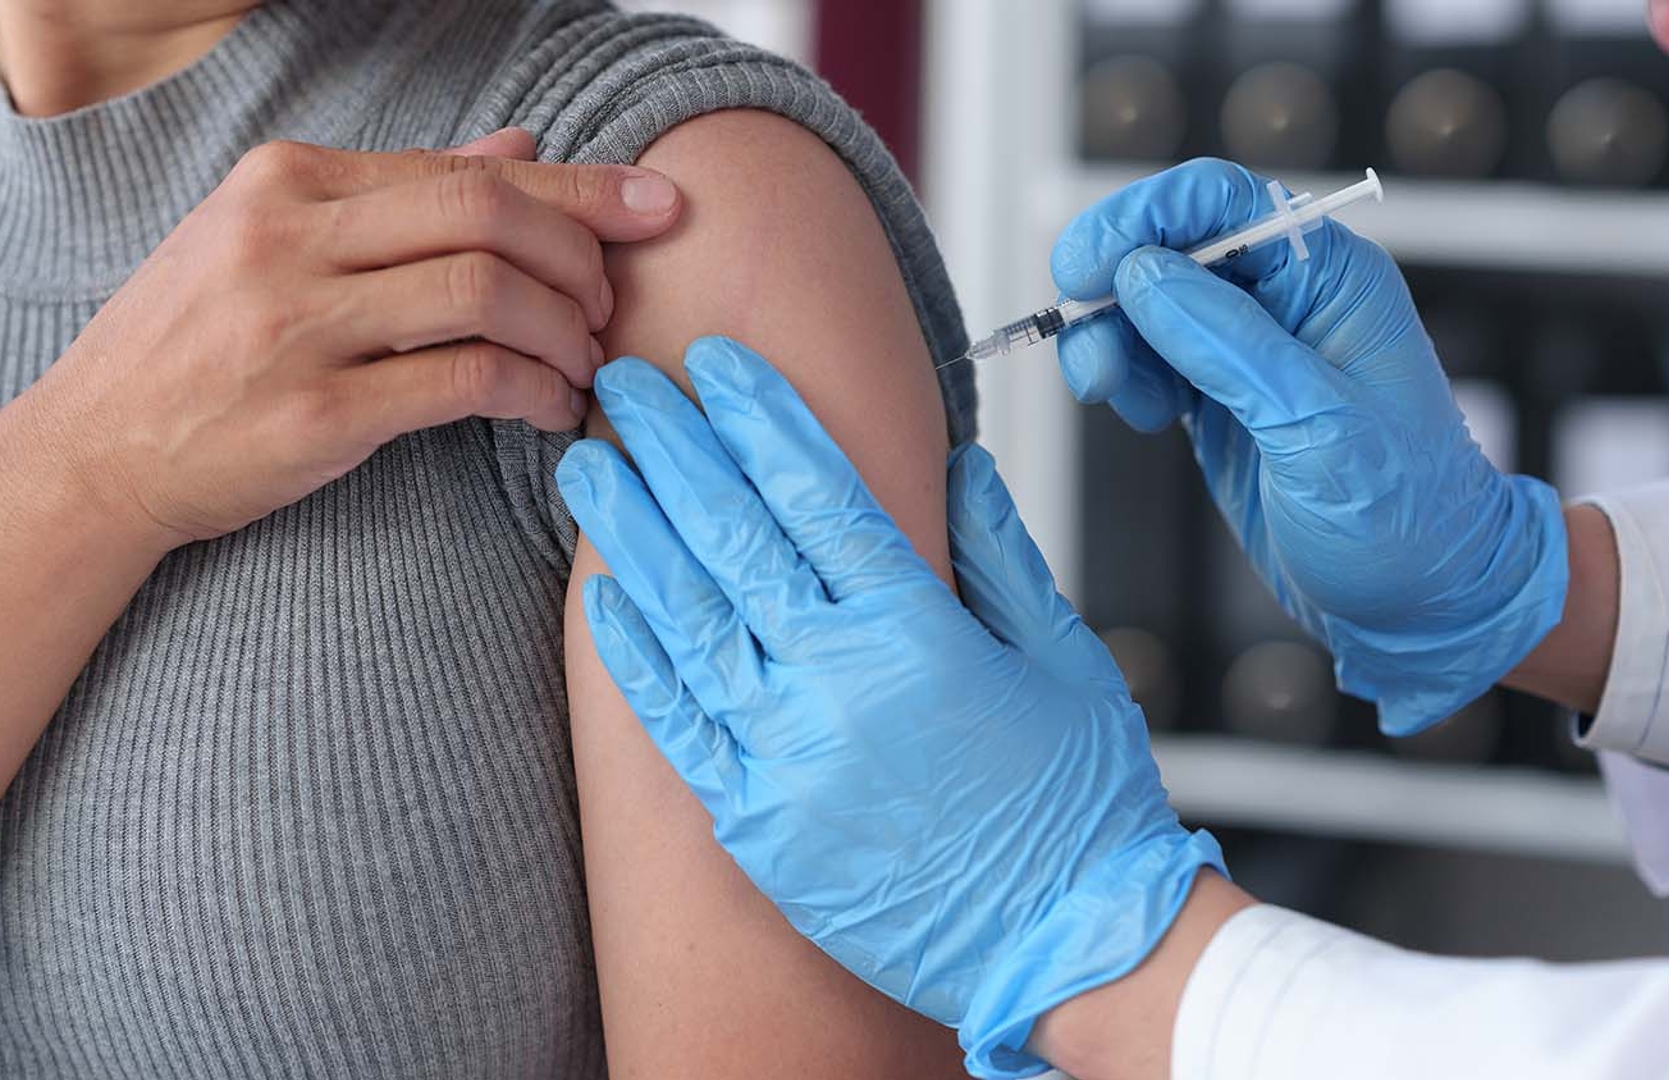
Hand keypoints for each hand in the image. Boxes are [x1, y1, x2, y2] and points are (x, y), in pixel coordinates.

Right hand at [26, 128, 681, 550]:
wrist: (91, 453)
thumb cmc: (193, 345)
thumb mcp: (276, 240)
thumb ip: (401, 194)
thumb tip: (521, 144)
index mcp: (287, 179)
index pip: (465, 167)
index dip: (577, 188)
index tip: (653, 206)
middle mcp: (290, 236)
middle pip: (487, 212)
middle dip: (582, 253)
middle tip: (614, 302)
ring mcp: (298, 325)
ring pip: (484, 292)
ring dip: (565, 329)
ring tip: (587, 362)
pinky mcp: (316, 415)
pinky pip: (463, 383)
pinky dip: (532, 391)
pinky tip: (553, 409)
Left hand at [554, 337, 1222, 1077]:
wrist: (1069, 950)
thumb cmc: (1079, 810)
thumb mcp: (1067, 661)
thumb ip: (1002, 557)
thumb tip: (957, 468)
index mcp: (921, 634)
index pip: (821, 495)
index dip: (762, 419)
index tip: (718, 364)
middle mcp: (842, 685)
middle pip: (736, 537)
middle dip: (673, 449)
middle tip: (625, 386)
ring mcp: (790, 757)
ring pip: (688, 619)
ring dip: (631, 531)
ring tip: (589, 466)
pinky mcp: (760, 824)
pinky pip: (678, 725)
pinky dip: (637, 656)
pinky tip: (603, 596)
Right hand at [1051, 159, 1568, 734]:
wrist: (1423, 600)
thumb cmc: (1403, 517)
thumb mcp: (1318, 428)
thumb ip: (1229, 345)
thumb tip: (1142, 276)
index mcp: (1329, 279)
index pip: (1221, 202)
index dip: (1143, 218)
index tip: (1085, 267)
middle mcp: (1286, 300)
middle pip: (1168, 249)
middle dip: (1112, 290)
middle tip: (1091, 355)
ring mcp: (1249, 350)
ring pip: (1146, 306)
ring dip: (1109, 340)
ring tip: (1109, 394)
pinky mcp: (1222, 396)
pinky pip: (1150, 360)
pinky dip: (1125, 377)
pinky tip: (1138, 414)